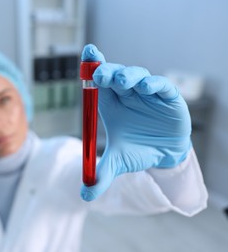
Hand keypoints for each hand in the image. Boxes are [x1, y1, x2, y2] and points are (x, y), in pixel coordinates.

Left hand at [80, 44, 191, 200]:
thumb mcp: (118, 163)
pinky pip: (161, 86)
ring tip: (121, 82)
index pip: (99, 79)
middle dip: (107, 72)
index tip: (86, 55)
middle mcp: (127, 93)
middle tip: (100, 75)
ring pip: (137, 76)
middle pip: (115, 74)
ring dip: (129, 76)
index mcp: (111, 102)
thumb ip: (101, 175)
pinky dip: (154, 85)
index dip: (92, 66)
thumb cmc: (137, 151)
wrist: (164, 156)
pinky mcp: (167, 97)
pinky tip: (146, 88)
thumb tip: (84, 196)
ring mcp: (147, 93)